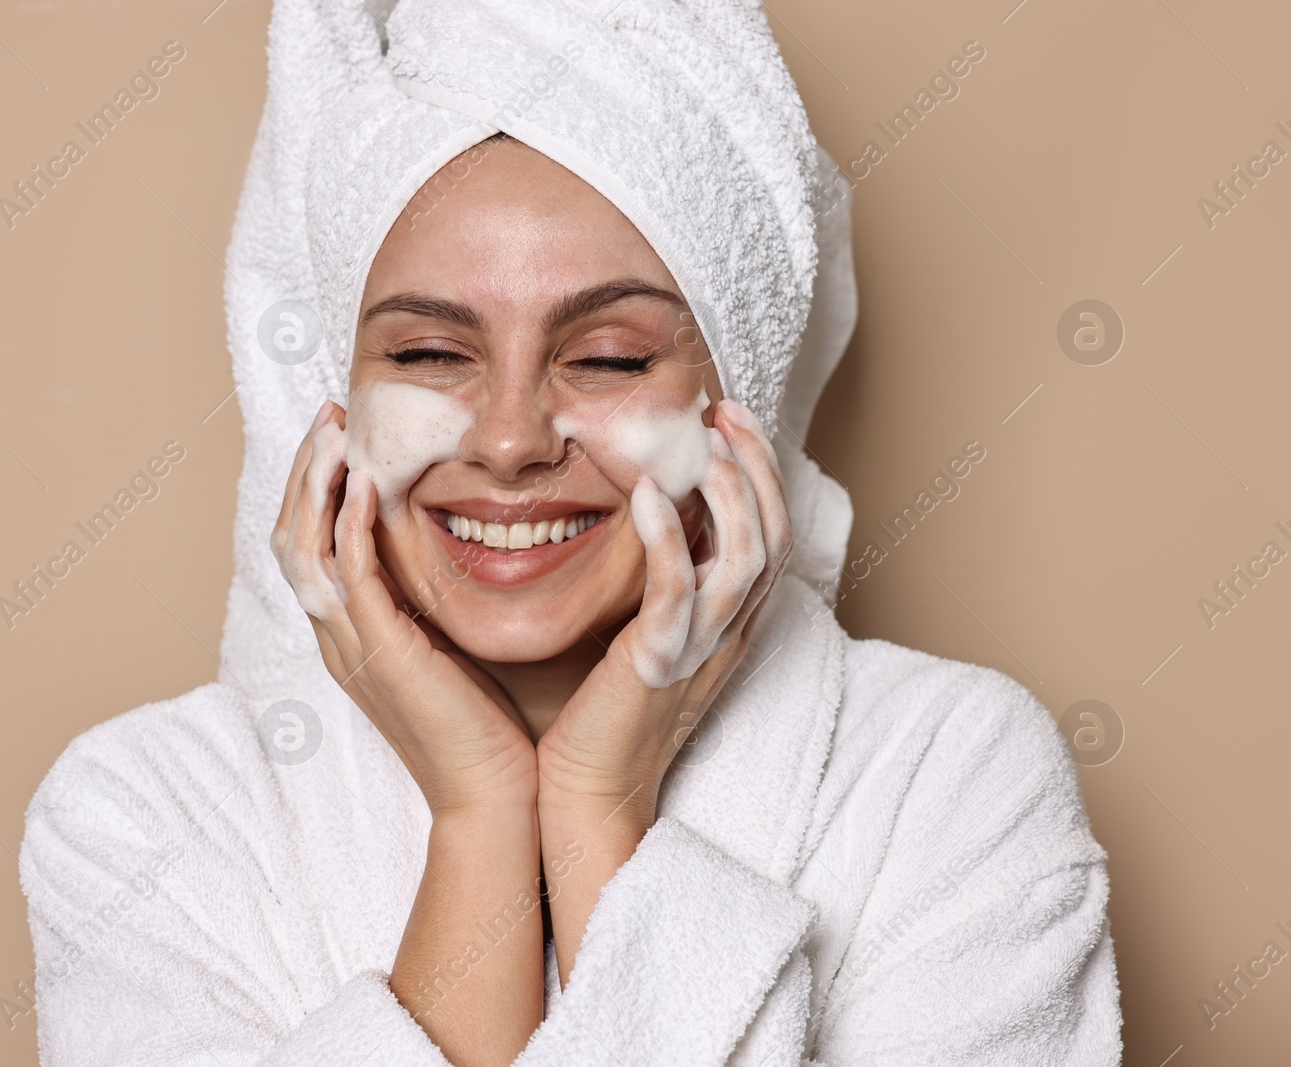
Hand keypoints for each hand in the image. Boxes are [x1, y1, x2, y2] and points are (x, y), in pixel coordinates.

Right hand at [271, 400, 538, 815]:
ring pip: (306, 552)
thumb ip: (431, 602)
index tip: (340, 437)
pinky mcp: (380, 655)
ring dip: (317, 486)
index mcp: (349, 636)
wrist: (494, 796)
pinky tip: (365, 485)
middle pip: (291, 539)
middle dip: (307, 472)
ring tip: (336, 433)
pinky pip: (349, 579)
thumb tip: (449, 551)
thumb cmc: (484, 727)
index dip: (316, 489)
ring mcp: (351, 648)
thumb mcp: (447, 648)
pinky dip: (349, 528)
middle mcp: (337, 639)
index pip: (309, 547)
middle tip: (328, 417)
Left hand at [536, 398, 792, 826]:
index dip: (760, 473)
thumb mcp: (644, 633)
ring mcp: (700, 650)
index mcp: (727, 624)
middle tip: (726, 410)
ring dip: (732, 494)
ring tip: (708, 443)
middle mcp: (727, 634)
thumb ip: (661, 582)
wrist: (588, 791)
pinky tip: (649, 496)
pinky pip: (679, 593)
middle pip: (773, 537)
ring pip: (747, 561)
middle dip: (757, 466)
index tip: (730, 419)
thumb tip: (650, 514)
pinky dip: (670, 540)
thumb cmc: (601, 712)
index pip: (768, 535)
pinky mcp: (659, 664)